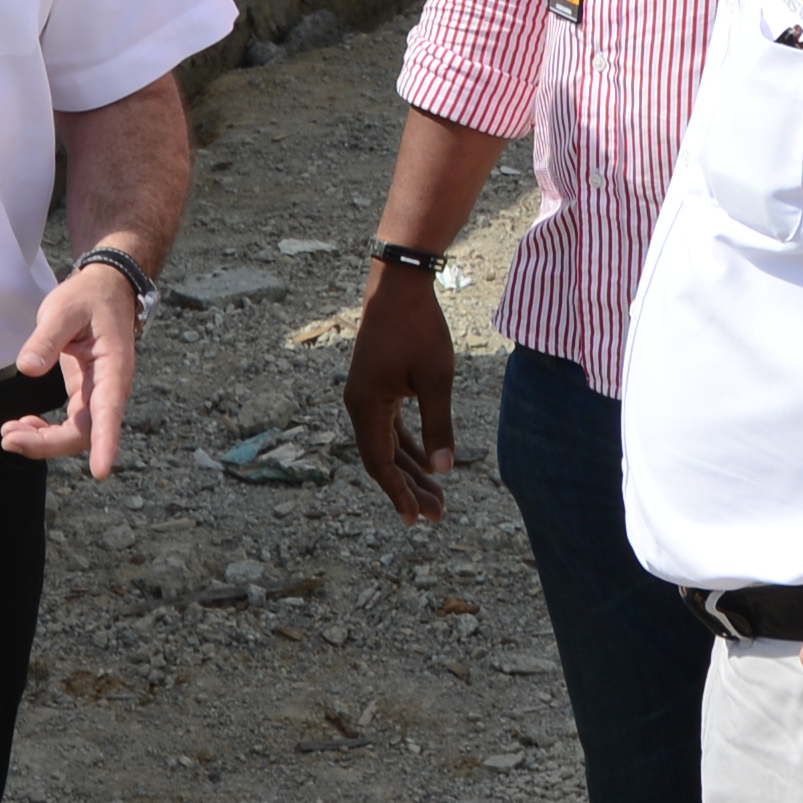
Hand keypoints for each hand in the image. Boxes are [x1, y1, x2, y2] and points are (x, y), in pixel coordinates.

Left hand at [6, 260, 140, 474]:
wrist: (106, 289)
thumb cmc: (88, 298)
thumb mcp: (64, 309)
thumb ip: (47, 339)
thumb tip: (27, 369)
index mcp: (113, 367)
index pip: (110, 412)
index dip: (106, 443)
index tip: (100, 472)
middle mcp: (110, 387)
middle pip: (86, 432)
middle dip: (48, 444)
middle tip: (8, 437)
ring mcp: (98, 394)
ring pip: (76, 434)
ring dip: (43, 441)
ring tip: (8, 433)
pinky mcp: (85, 394)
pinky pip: (70, 425)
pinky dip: (45, 431)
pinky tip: (23, 425)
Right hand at [345, 264, 459, 522]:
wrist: (400, 285)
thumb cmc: (419, 328)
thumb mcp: (436, 379)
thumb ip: (439, 426)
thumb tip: (444, 470)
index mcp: (366, 407)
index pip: (379, 463)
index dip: (399, 493)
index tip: (418, 518)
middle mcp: (359, 405)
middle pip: (383, 459)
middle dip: (410, 488)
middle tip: (438, 514)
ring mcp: (366, 395)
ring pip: (387, 444)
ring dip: (410, 469)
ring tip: (437, 495)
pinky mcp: (377, 385)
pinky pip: (390, 426)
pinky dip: (407, 445)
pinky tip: (426, 461)